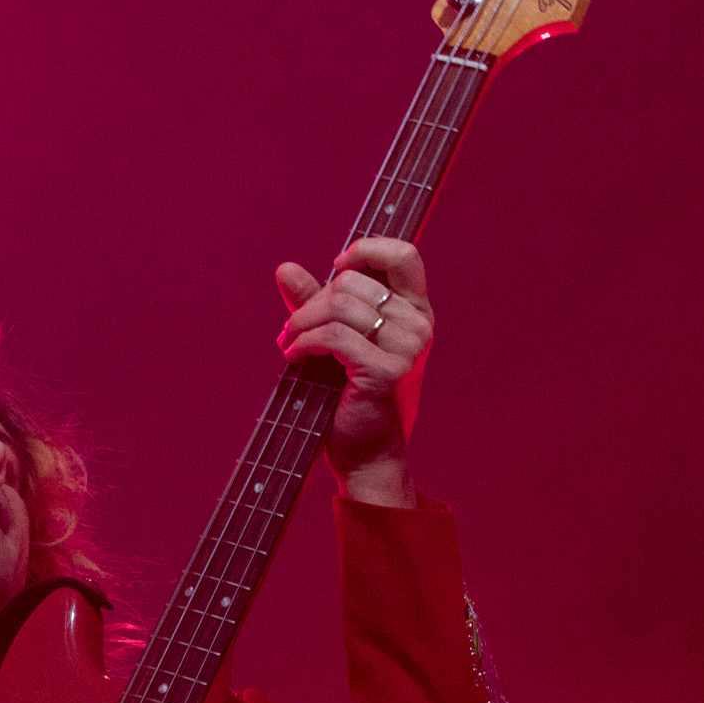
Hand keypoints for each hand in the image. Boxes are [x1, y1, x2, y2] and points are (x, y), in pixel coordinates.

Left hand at [276, 237, 431, 505]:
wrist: (366, 452)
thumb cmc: (351, 395)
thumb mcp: (336, 339)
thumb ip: (315, 303)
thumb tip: (284, 268)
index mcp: (416, 311)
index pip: (403, 255)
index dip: (367, 250)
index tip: (336, 268)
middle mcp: (418, 325)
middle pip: (352, 283)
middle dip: (312, 303)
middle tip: (294, 328)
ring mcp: (406, 348)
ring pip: (338, 307)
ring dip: (300, 324)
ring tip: (289, 344)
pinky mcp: (385, 371)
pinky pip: (332, 336)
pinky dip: (303, 343)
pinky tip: (293, 357)